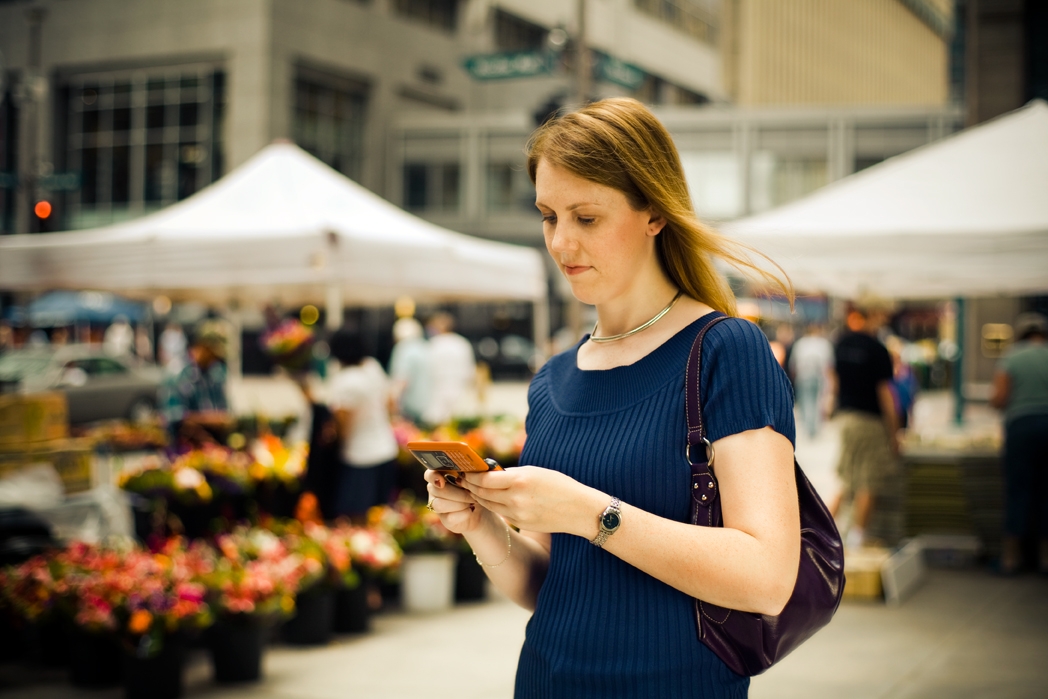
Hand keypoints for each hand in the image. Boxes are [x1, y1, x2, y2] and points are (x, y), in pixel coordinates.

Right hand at [425, 470, 482, 533]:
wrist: (483, 510)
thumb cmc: (478, 489)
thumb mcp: (475, 479)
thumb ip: (469, 472)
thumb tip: (469, 471)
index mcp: (441, 476)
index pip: (429, 474)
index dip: (433, 477)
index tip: (442, 481)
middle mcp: (435, 490)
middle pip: (437, 490)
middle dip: (457, 493)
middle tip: (472, 494)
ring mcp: (438, 506)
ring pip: (439, 505)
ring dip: (459, 503)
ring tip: (472, 502)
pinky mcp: (445, 520)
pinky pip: (449, 517)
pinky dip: (463, 514)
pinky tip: (471, 510)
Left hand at [458, 466, 595, 535]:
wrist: (579, 510)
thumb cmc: (559, 485)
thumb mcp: (535, 472)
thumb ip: (512, 473)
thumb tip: (491, 472)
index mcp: (519, 480)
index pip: (485, 478)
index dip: (472, 475)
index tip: (466, 470)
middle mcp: (515, 498)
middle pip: (482, 492)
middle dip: (470, 485)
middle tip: (463, 479)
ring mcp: (517, 514)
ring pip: (488, 504)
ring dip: (478, 496)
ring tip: (472, 488)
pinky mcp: (520, 523)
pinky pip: (500, 512)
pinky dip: (492, 505)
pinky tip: (489, 499)